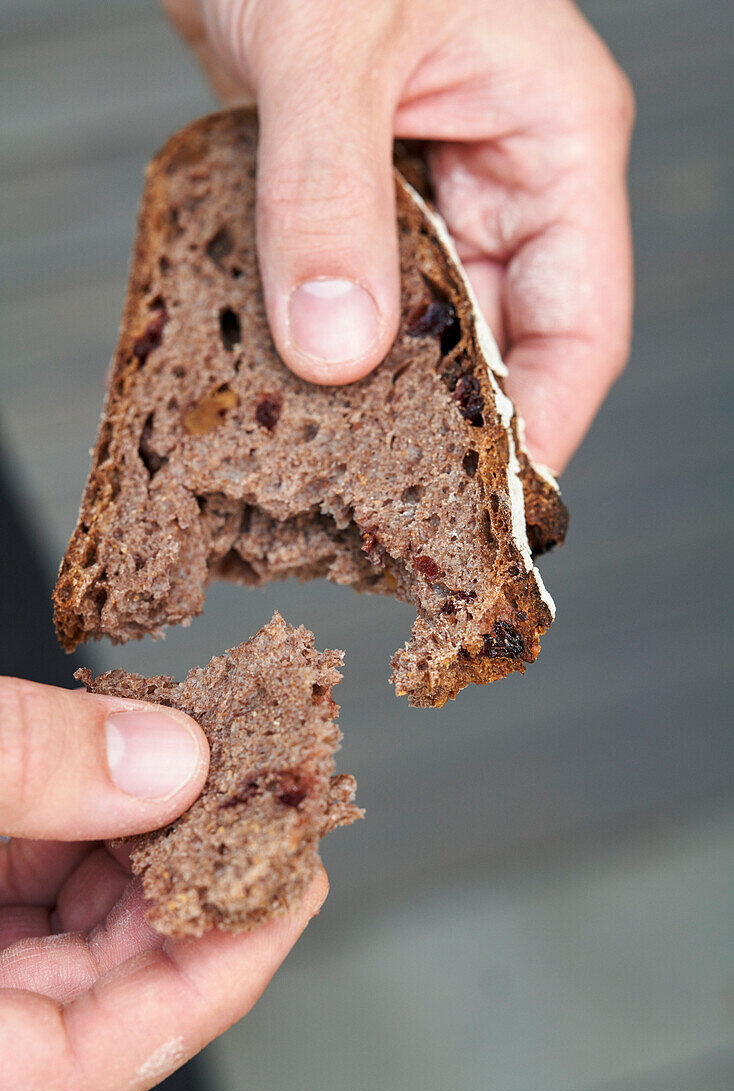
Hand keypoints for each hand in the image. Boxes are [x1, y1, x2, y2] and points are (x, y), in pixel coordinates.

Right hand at [0, 677, 327, 1090]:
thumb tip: (169, 756)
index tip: (300, 868)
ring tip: (204, 748)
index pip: (142, 1036)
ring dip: (152, 824)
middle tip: (261, 779)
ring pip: (92, 909)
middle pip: (128, 962)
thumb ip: (33, 771)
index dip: (239, 951)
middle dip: (201, 859)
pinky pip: (46, 871)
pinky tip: (127, 747)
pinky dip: (90, 809)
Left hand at [162, 0, 633, 472]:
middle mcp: (502, 177)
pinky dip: (325, 339)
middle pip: (499, 343)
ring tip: (326, 455)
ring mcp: (429, 190)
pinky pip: (358, 293)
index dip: (544, 428)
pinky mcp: (359, 196)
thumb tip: (336, 349)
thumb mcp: (330, 49)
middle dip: (447, 423)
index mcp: (553, 140)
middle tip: (388, 505)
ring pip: (422, 329)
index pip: (579, 327)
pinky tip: (287, 378)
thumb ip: (331, 198)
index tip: (489, 509)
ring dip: (374, 387)